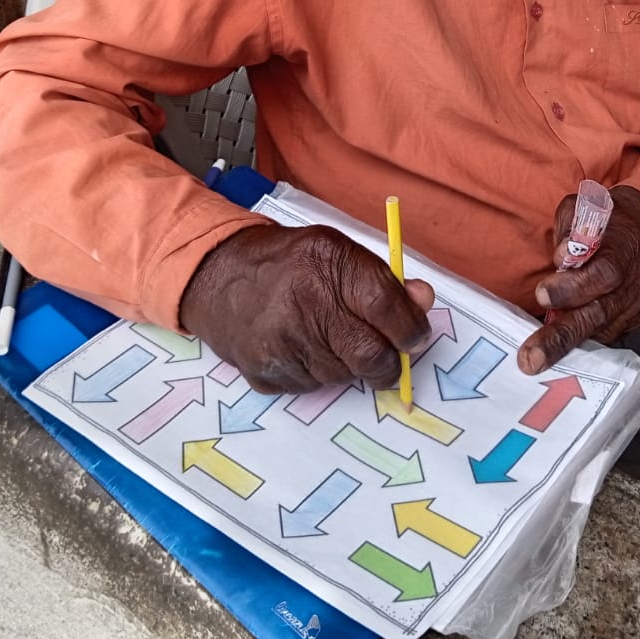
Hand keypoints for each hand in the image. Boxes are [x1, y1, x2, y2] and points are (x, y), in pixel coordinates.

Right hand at [179, 224, 434, 393]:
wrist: (216, 277)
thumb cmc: (288, 263)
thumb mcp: (336, 251)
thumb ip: (383, 279)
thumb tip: (423, 302)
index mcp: (326, 262)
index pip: (386, 306)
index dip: (411, 328)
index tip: (416, 336)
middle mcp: (303, 303)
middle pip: (371, 355)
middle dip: (389, 362)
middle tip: (387, 356)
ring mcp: (281, 343)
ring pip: (344, 376)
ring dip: (349, 365)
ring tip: (329, 337)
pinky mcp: (265, 372)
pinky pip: (312, 387)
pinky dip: (318, 373)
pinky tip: (302, 347)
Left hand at [517, 186, 639, 373]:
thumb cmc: (605, 221)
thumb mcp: (582, 209)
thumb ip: (570, 229)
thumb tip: (563, 257)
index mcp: (622, 250)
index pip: (604, 273)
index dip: (574, 287)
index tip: (542, 294)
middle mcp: (632, 283)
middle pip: (598, 314)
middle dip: (562, 337)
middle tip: (531, 358)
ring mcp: (635, 306)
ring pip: (601, 332)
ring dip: (567, 348)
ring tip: (536, 360)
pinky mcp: (633, 320)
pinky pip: (606, 336)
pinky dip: (582, 346)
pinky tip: (557, 354)